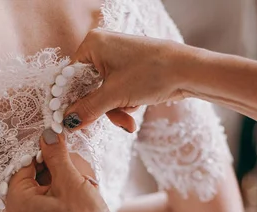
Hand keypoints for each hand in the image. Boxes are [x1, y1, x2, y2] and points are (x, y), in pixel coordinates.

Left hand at [6, 131, 124, 211]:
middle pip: (38, 166)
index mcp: (17, 198)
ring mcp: (34, 210)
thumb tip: (47, 132)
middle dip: (62, 165)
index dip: (46, 149)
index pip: (26, 158)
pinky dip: (71, 184)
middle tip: (81, 174)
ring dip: (71, 174)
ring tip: (87, 185)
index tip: (63, 142)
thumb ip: (56, 154)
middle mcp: (20, 205)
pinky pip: (56, 187)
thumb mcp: (71, 182)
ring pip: (50, 175)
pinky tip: (86, 191)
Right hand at [64, 29, 191, 130]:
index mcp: (93, 44)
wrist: (189, 71)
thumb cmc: (152, 73)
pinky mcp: (129, 69)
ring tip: (128, 120)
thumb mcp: (115, 95)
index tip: (72, 121)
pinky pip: (116, 91)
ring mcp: (117, 58)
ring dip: (115, 110)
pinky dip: (124, 103)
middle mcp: (102, 47)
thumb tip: (68, 121)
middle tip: (113, 122)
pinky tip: (136, 107)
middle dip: (101, 109)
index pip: (70, 76)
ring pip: (103, 93)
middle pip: (87, 87)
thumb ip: (88, 109)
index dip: (71, 100)